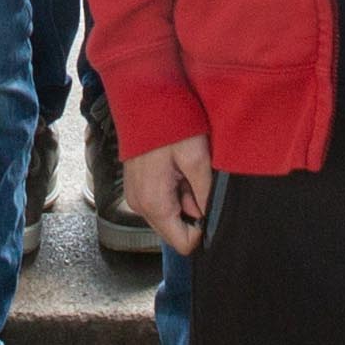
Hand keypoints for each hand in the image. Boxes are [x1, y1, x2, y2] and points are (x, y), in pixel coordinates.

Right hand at [122, 134, 217, 255]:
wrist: (143, 100)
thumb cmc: (168, 124)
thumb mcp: (196, 157)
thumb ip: (205, 193)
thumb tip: (208, 217)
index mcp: (153, 203)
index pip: (182, 244)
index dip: (201, 229)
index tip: (206, 203)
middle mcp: (140, 206)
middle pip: (174, 231)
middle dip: (191, 211)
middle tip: (193, 180)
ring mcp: (136, 197)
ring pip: (169, 216)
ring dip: (183, 199)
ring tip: (184, 170)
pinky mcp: (136, 188)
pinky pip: (160, 202)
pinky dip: (173, 191)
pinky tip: (175, 168)